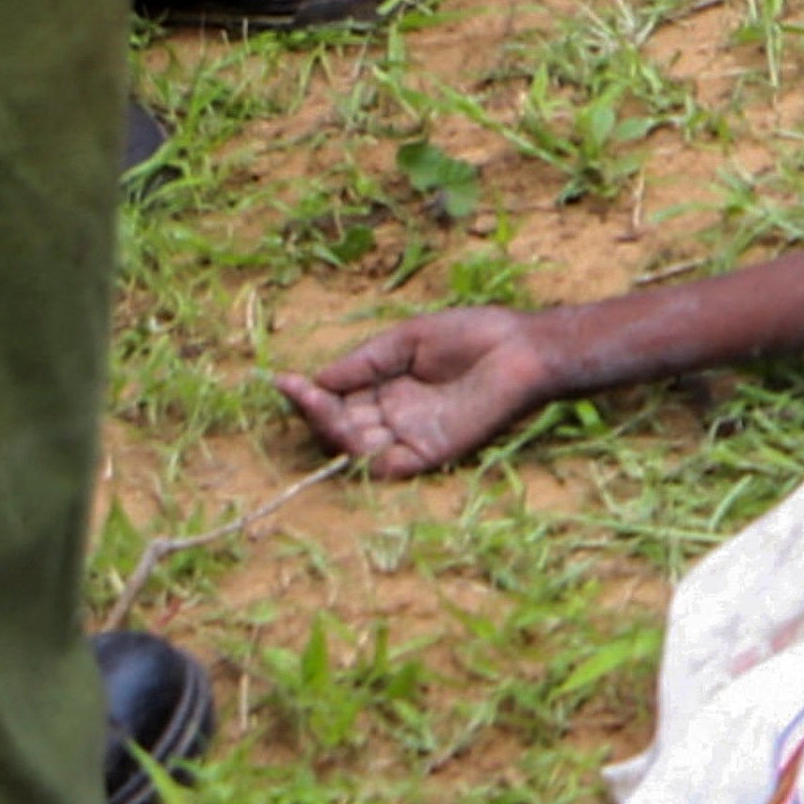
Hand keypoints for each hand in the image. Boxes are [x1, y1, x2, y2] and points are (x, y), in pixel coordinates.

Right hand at [277, 308, 556, 476]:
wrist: (522, 348)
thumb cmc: (474, 336)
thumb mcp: (406, 341)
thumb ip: (363, 363)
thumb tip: (316, 380)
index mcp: (390, 390)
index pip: (338, 403)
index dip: (309, 395)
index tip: (280, 380)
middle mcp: (397, 418)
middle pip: (340, 428)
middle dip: (313, 411)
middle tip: (296, 389)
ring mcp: (413, 438)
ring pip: (355, 450)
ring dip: (329, 429)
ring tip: (315, 401)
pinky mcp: (432, 454)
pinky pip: (385, 467)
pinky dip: (358, 454)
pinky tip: (345, 426)